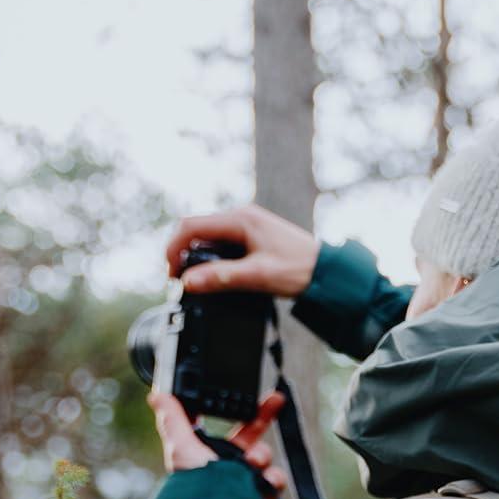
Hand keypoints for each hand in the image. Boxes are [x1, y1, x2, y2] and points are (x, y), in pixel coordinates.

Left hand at [148, 390, 288, 498]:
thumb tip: (156, 394)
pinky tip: (265, 481)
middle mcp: (230, 463)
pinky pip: (276, 478)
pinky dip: (273, 478)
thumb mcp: (180, 446)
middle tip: (274, 400)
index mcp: (210, 451)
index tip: (251, 393)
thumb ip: (173, 419)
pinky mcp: (263, 493)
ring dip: (261, 455)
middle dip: (263, 417)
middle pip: (253, 434)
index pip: (229, 424)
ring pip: (264, 455)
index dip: (241, 408)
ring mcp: (248, 478)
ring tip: (252, 463)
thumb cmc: (195, 484)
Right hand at [165, 204, 320, 297]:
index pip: (192, 226)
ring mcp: (247, 225)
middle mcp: (241, 216)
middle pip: (197, 230)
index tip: (170, 273)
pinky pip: (223, 243)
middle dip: (182, 253)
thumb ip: (222, 277)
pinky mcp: (253, 236)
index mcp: (240, 219)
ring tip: (194, 281)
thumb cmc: (299, 270)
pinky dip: (213, 258)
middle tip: (179, 281)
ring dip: (197, 257)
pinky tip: (214, 275)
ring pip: (209, 237)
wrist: (328, 271)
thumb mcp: (258, 276)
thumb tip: (189, 282)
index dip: (174, 248)